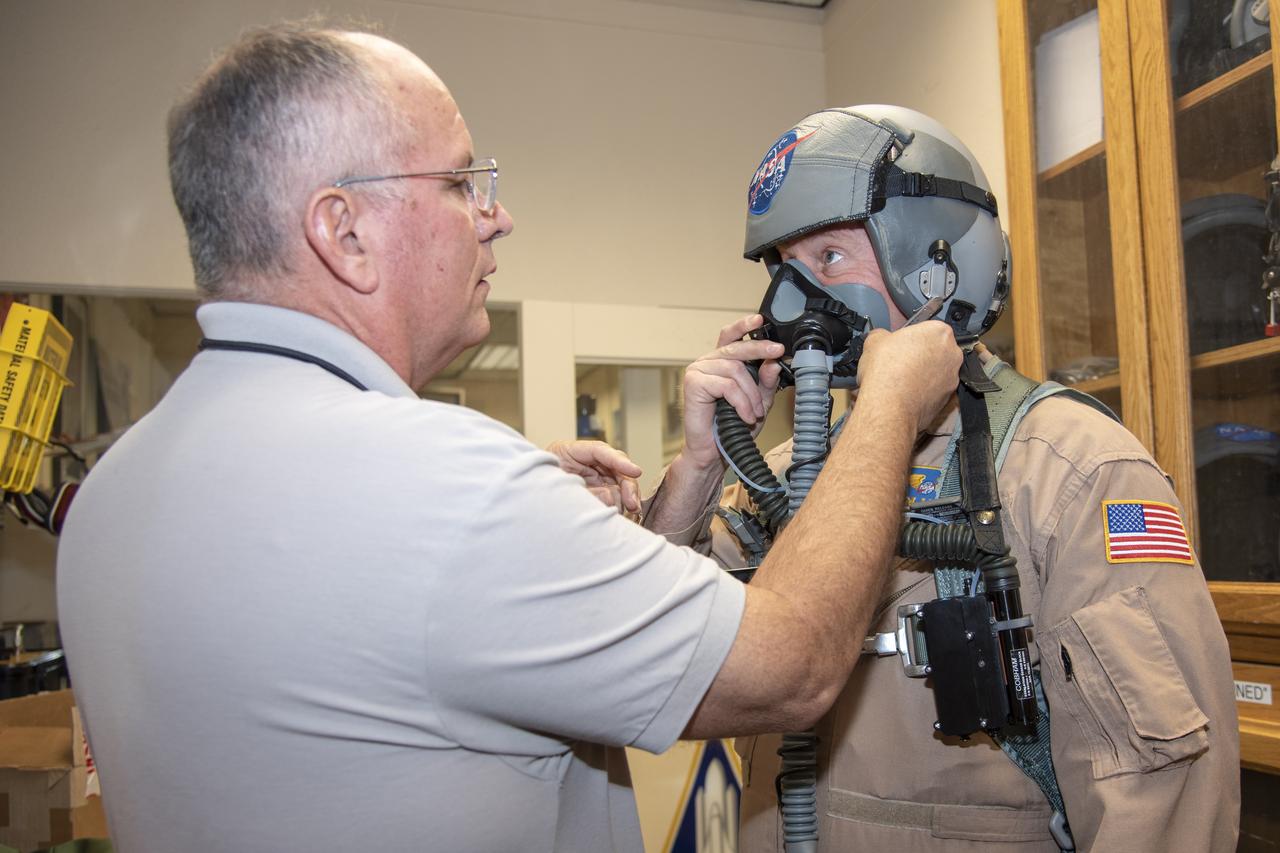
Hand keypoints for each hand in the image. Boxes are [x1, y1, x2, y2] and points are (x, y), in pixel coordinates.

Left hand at [546, 440, 643, 512]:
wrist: (527, 506)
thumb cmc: (538, 490)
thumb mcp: (558, 488)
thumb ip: (585, 492)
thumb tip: (611, 497)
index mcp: (570, 452)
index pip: (599, 450)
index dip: (619, 460)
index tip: (636, 471)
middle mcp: (586, 462)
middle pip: (616, 467)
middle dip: (628, 485)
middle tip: (632, 503)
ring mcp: (593, 476)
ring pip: (620, 482)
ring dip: (626, 498)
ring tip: (624, 511)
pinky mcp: (598, 490)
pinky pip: (615, 495)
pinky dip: (621, 504)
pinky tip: (623, 513)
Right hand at [681, 314, 784, 470]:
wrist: (715, 451)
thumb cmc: (732, 427)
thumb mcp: (758, 401)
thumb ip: (766, 382)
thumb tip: (773, 362)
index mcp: (720, 363)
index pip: (730, 337)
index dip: (743, 326)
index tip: (759, 319)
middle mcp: (707, 363)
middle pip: (736, 349)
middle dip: (760, 350)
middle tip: (777, 352)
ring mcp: (698, 371)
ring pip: (735, 370)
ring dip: (751, 394)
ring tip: (754, 412)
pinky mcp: (693, 384)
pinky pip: (726, 385)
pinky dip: (741, 402)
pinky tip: (745, 416)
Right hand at [856, 321, 962, 432]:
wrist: (889, 406)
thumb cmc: (886, 372)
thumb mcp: (874, 341)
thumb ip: (882, 335)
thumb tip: (881, 338)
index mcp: (939, 332)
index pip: (928, 328)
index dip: (912, 336)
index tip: (902, 344)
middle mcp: (952, 353)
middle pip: (937, 349)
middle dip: (921, 354)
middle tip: (901, 361)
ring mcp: (952, 377)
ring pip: (938, 371)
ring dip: (924, 373)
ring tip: (902, 379)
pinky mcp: (948, 398)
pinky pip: (936, 390)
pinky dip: (924, 391)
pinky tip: (907, 393)